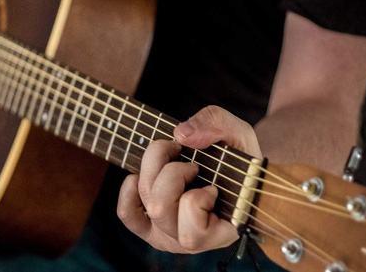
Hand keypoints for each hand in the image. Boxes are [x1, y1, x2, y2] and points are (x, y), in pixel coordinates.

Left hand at [117, 105, 261, 253]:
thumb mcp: (238, 134)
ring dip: (154, 172)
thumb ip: (217, 125)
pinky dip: (130, 190)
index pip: (193, 230)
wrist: (230, 170)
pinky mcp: (149, 226)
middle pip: (159, 208)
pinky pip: (127, 213)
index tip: (213, 184)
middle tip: (191, 164)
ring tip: (173, 161)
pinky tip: (144, 175)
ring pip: (146, 204)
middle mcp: (191, 241)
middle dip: (172, 173)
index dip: (199, 197)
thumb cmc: (238, 158)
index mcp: (220, 232)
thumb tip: (181, 134)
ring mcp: (168, 234)